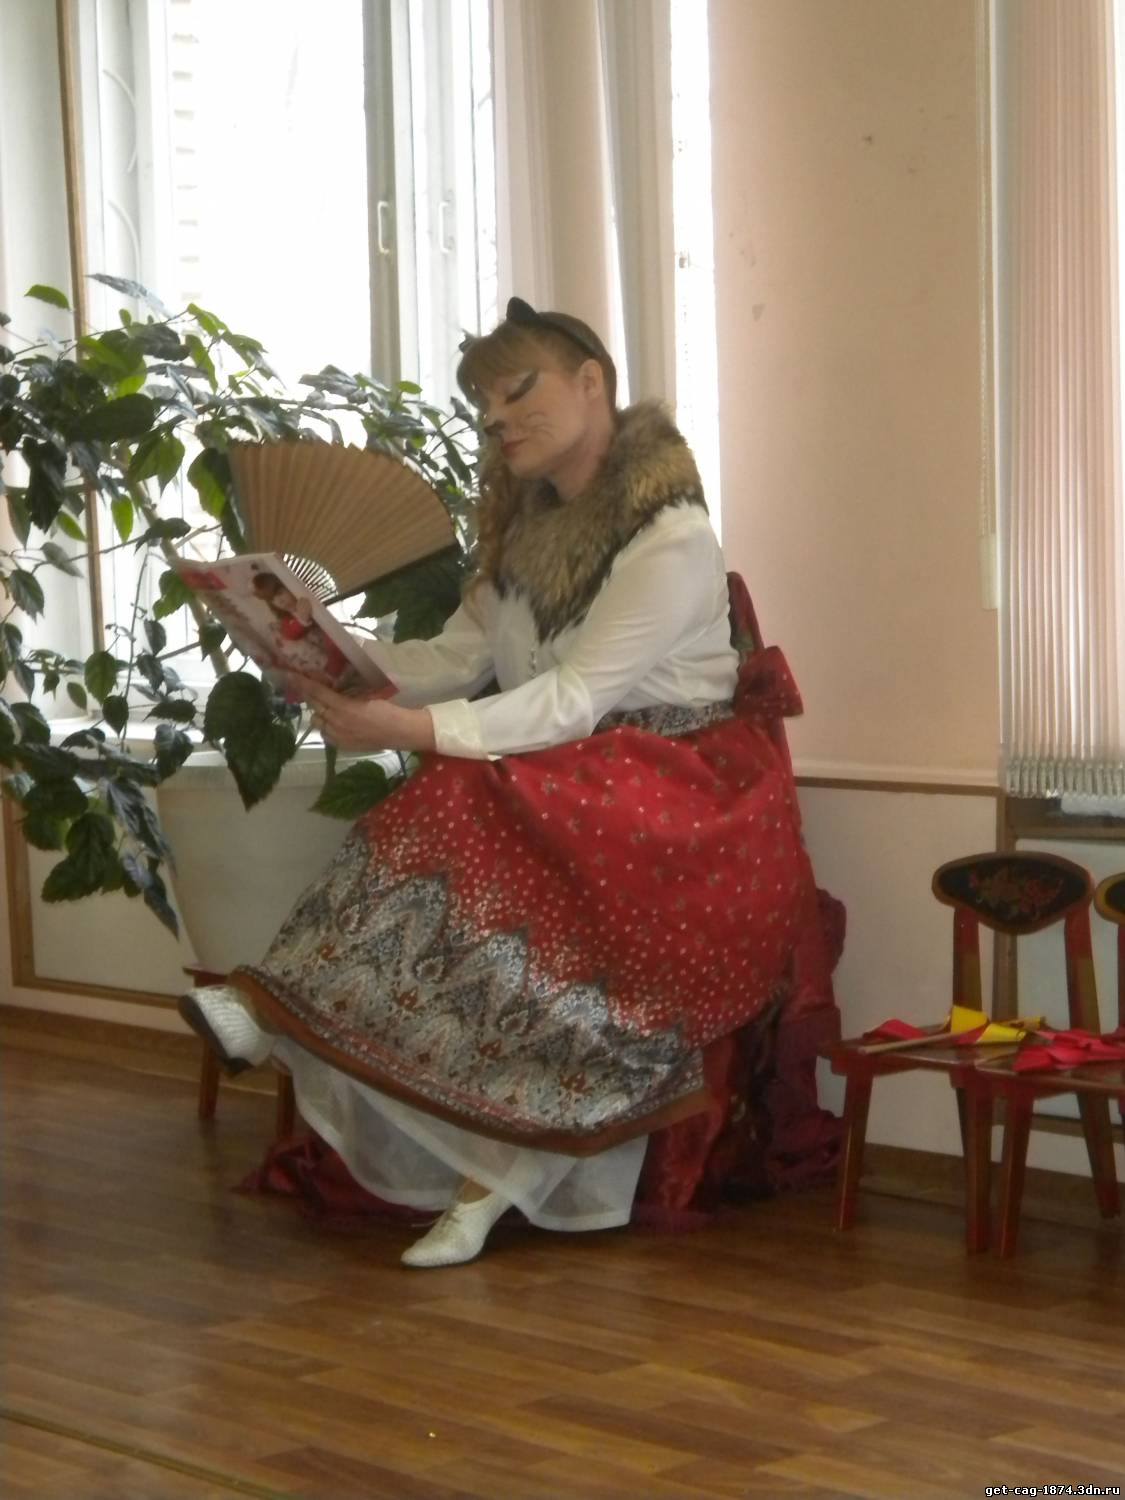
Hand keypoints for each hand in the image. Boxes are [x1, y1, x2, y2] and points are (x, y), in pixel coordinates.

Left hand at [287, 673, 434, 752]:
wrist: (399, 732)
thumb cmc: (387, 709)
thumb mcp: (366, 694)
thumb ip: (346, 692)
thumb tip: (333, 685)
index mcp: (344, 705)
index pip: (316, 692)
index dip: (301, 683)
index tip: (288, 675)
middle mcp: (337, 721)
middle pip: (314, 705)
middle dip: (310, 696)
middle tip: (308, 688)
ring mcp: (338, 735)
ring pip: (317, 721)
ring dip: (319, 712)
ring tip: (328, 707)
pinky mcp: (341, 745)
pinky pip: (326, 734)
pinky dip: (327, 726)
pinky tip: (336, 722)